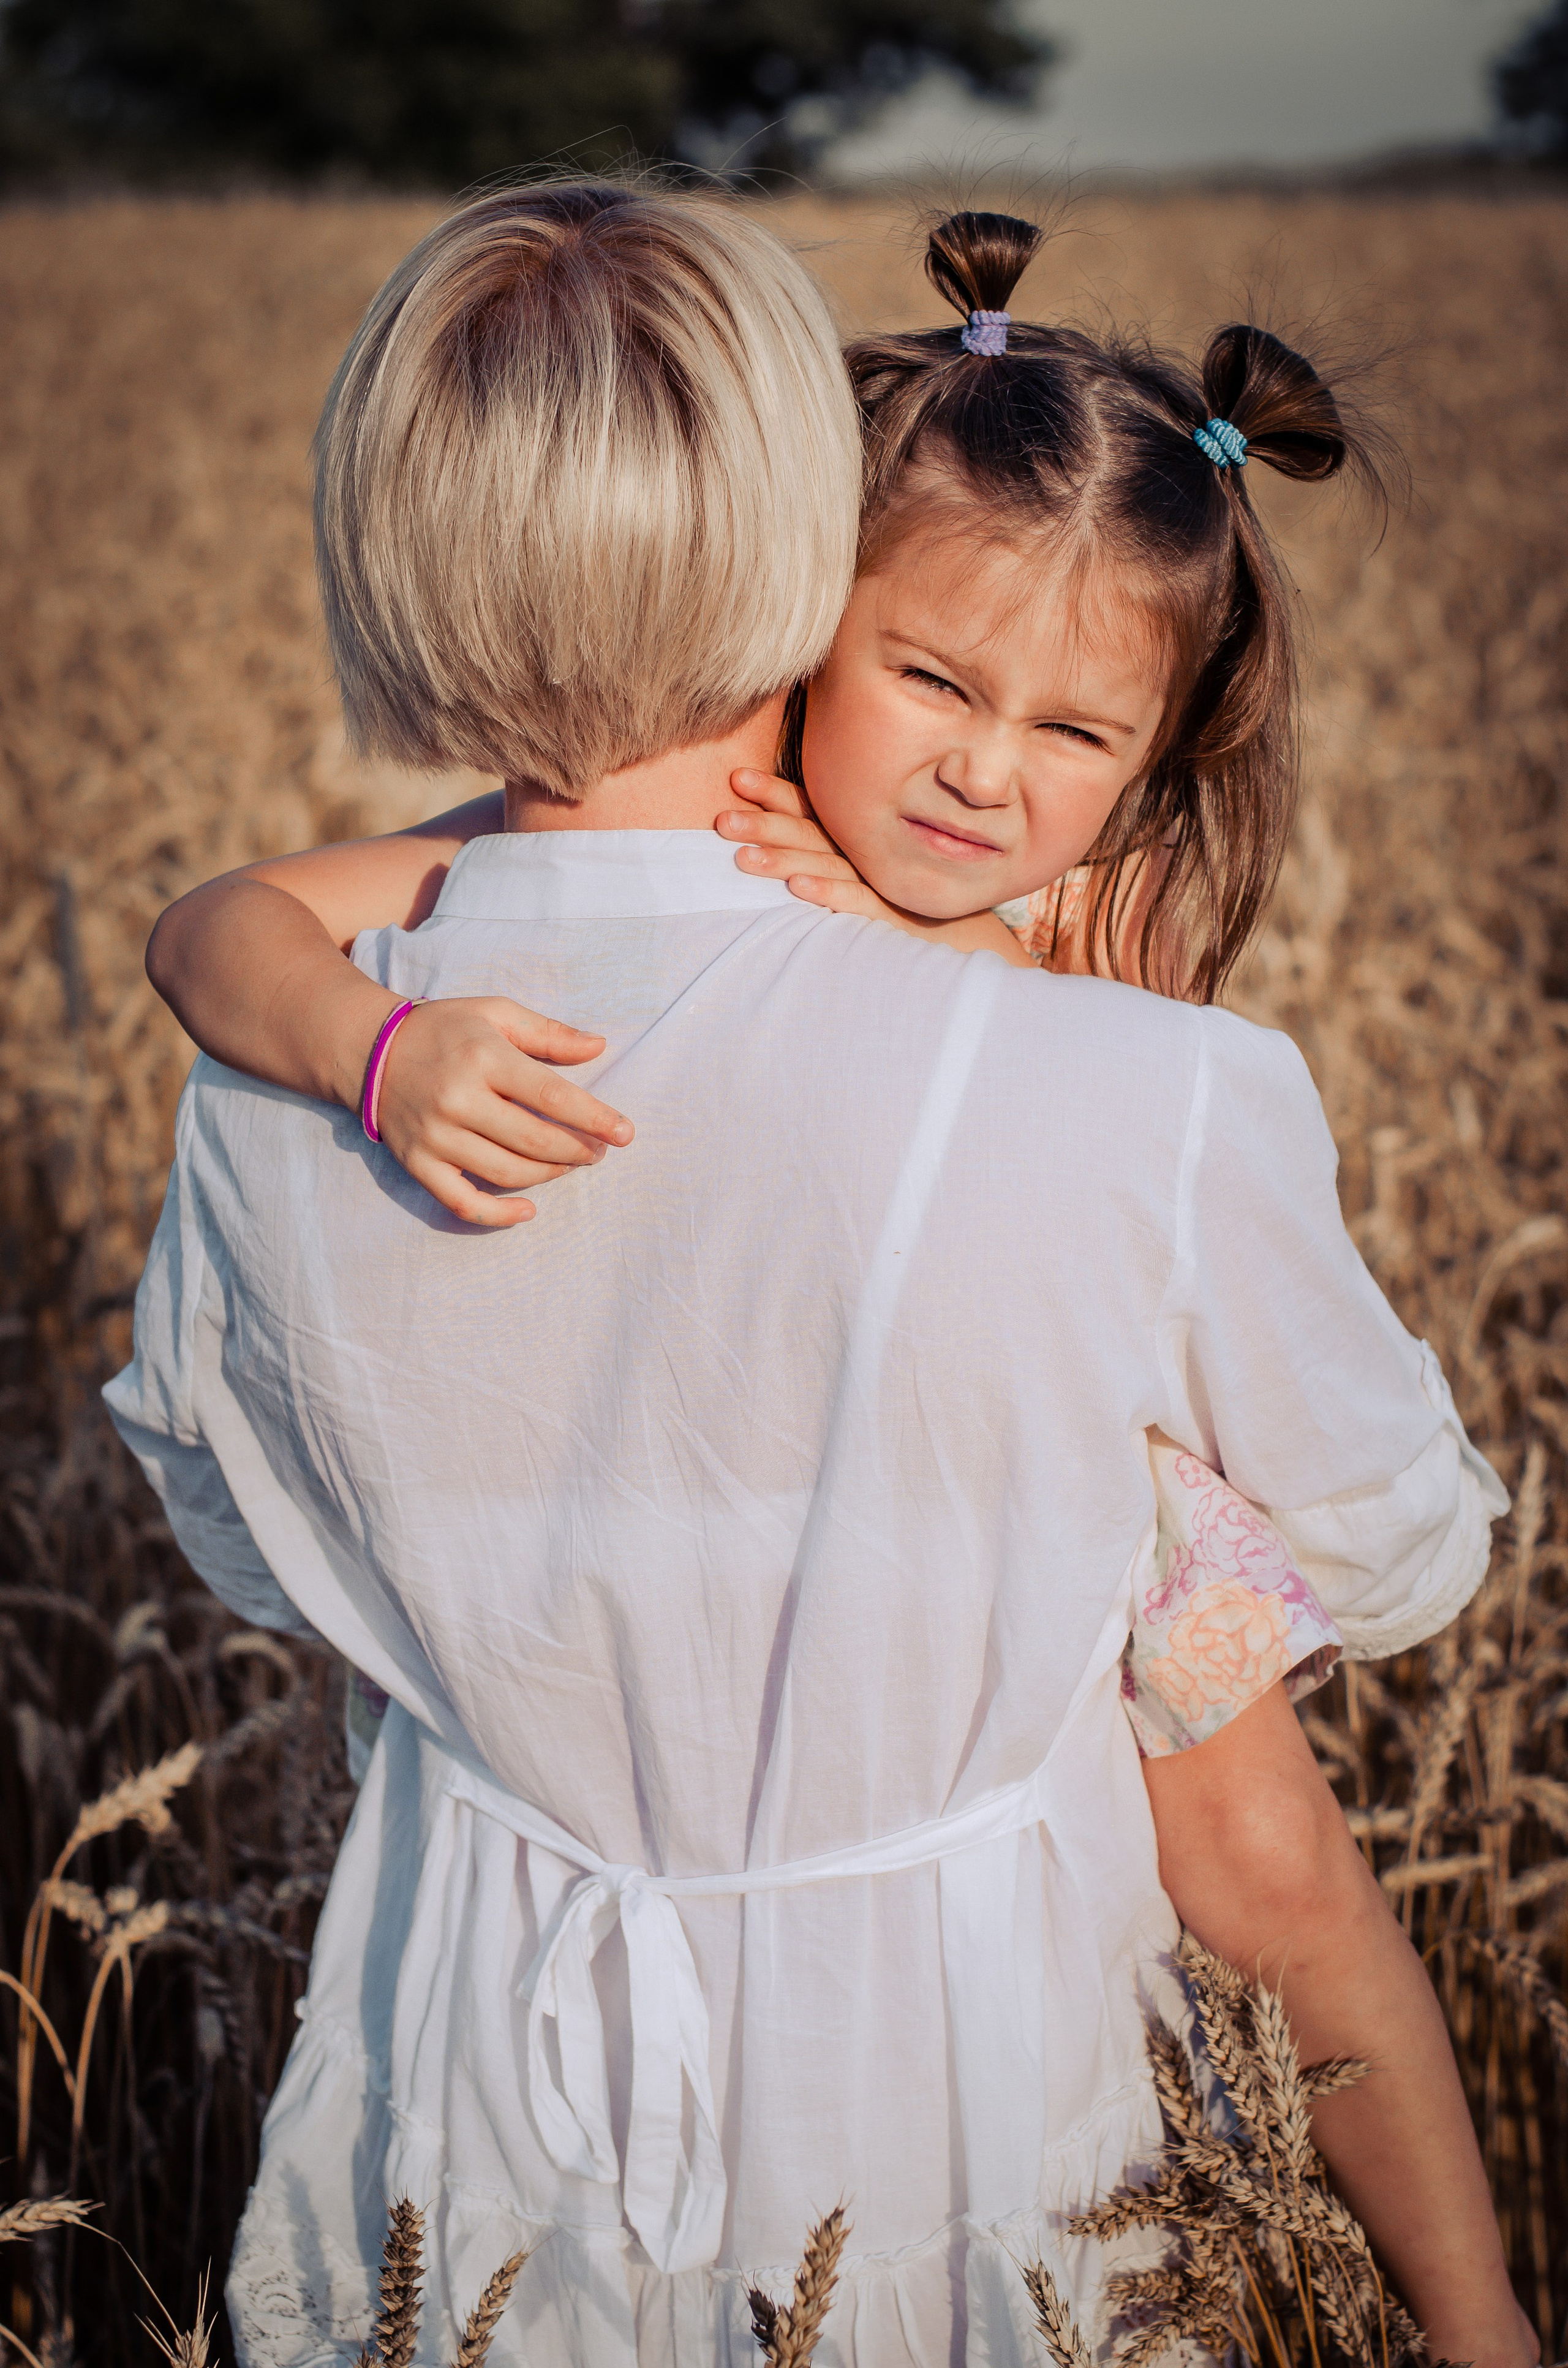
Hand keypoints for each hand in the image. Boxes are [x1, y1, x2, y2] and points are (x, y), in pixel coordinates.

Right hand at [373, 997, 631, 1229]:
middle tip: (597, 1150)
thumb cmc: (445, 1028)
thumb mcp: (496, 1013)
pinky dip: (499, 1215)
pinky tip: (529, 1209)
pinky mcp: (417, 1163)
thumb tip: (599, 1046)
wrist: (369, 1049)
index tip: (625, 1134)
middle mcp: (458, 1100)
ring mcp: (435, 1136)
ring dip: (548, 1175)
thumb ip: (548, 1033)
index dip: (595, 1118)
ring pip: (507, 1173)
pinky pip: (462, 1203)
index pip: (552, 1096)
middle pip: (534, 1141)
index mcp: (483, 1058)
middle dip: (577, 1151)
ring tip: (567, 1164)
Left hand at [719, 770, 1037, 968]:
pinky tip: (799, 888)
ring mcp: (880, 882)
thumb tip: (787, 844)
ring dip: (783, 859)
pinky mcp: (894, 913)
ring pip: (824, 865)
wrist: (969, 937)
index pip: (812, 810)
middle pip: (809, 833)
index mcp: (858, 839)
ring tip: (741, 856)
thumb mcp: (872, 867)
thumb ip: (836, 849)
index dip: (775, 794)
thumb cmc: (914, 898)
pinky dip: (829, 893)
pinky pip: (857, 902)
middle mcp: (866, 854)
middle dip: (765, 823)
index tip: (737, 779)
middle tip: (721, 820)